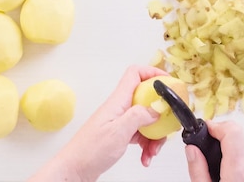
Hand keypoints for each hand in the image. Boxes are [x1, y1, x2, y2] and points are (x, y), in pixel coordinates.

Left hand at [28, 65, 168, 181]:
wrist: (74, 170)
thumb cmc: (88, 151)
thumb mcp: (118, 132)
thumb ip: (139, 116)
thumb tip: (157, 107)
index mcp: (118, 101)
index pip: (135, 74)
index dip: (153, 73)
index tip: (169, 84)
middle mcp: (119, 108)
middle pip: (146, 99)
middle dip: (160, 114)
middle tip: (168, 126)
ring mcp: (120, 122)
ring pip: (146, 120)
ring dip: (155, 136)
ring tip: (153, 151)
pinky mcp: (120, 135)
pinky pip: (140, 135)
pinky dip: (147, 145)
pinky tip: (145, 156)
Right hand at [185, 120, 243, 181]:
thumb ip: (198, 170)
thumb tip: (192, 150)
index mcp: (238, 170)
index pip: (232, 130)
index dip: (216, 125)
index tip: (204, 129)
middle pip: (234, 137)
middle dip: (216, 140)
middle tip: (203, 152)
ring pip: (239, 147)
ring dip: (225, 151)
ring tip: (214, 170)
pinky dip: (233, 160)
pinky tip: (225, 175)